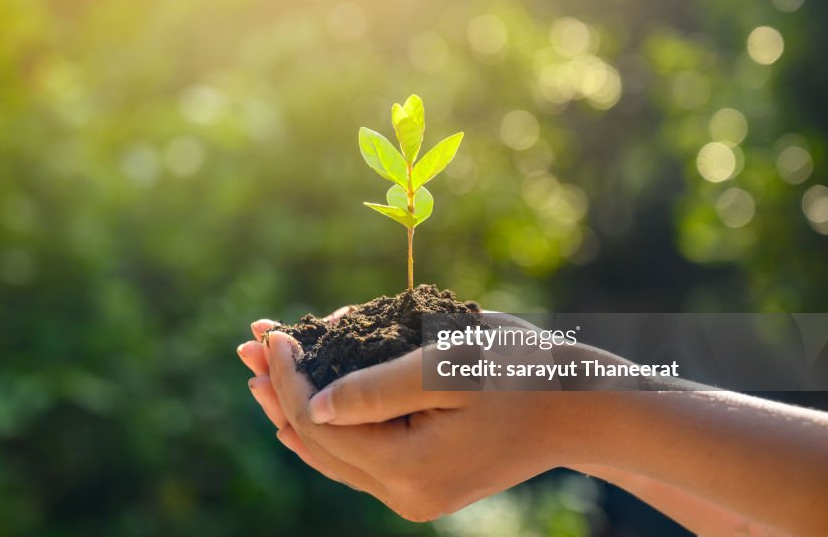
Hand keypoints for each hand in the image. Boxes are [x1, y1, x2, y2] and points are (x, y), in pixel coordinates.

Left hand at [237, 313, 591, 520]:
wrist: (580, 408)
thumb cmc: (519, 371)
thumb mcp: (446, 365)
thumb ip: (375, 387)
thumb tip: (313, 403)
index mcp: (409, 468)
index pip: (319, 423)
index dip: (287, 376)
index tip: (271, 332)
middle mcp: (405, 494)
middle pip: (317, 443)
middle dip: (279, 391)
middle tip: (247, 347)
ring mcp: (413, 494)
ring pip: (333, 454)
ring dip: (296, 408)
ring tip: (263, 372)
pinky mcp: (422, 483)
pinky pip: (358, 457)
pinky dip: (329, 424)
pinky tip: (306, 403)